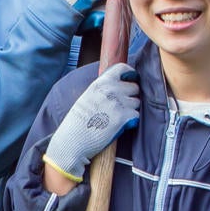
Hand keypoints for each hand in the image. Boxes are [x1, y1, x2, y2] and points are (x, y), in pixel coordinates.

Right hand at [42, 63, 138, 178]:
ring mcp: (118, 103)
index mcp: (100, 83)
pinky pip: (136, 116)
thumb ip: (102, 90)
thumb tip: (118, 86)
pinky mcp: (124, 118)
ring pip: (137, 102)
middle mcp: (110, 90)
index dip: (130, 74)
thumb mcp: (87, 98)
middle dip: (131, 96)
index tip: (131, 80)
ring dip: (131, 110)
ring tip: (116, 118)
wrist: (73, 141)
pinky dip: (131, 122)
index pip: (122, 68)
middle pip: (134, 87)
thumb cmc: (77, 122)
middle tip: (121, 107)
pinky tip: (119, 126)